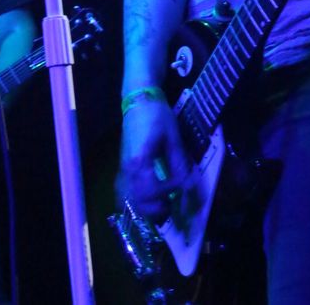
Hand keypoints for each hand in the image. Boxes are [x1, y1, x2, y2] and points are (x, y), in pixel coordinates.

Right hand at [117, 97, 189, 221]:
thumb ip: (178, 162)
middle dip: (155, 208)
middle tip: (172, 204)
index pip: (152, 190)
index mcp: (140, 161)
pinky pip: (124, 192)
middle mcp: (128, 169)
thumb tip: (187, 183)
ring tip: (162, 203)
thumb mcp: (173, 137)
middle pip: (137, 201)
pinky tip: (147, 200)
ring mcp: (122, 169)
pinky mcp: (122, 167)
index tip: (182, 182)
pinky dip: (135, 201)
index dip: (169, 191)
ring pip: (128, 200)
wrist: (138, 101)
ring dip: (145, 207)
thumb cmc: (157, 115)